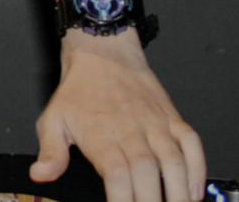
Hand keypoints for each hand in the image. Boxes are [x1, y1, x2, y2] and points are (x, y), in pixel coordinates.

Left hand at [27, 31, 204, 201]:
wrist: (103, 52)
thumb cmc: (79, 90)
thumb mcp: (53, 119)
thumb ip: (51, 152)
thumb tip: (40, 174)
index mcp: (102, 136)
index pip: (116, 177)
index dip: (123, 201)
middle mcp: (132, 131)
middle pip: (146, 174)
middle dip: (152, 201)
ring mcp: (155, 125)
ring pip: (174, 161)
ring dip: (179, 190)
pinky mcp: (172, 118)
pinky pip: (191, 144)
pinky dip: (198, 168)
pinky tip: (194, 191)